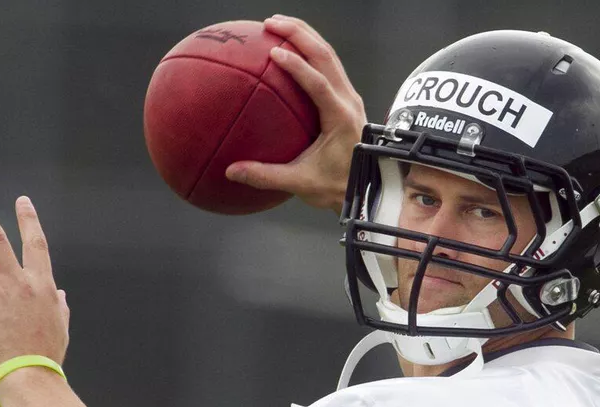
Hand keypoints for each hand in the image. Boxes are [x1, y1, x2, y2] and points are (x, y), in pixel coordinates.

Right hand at [225, 15, 366, 213]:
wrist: (367, 191)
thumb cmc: (337, 188)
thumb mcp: (301, 184)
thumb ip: (266, 177)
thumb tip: (231, 172)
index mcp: (340, 118)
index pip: (319, 83)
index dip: (298, 66)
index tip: (274, 52)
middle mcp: (348, 102)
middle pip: (326, 55)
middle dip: (299, 34)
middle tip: (270, 22)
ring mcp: (349, 98)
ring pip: (329, 55)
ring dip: (305, 36)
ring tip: (277, 24)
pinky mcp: (345, 99)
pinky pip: (328, 66)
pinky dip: (309, 51)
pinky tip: (287, 47)